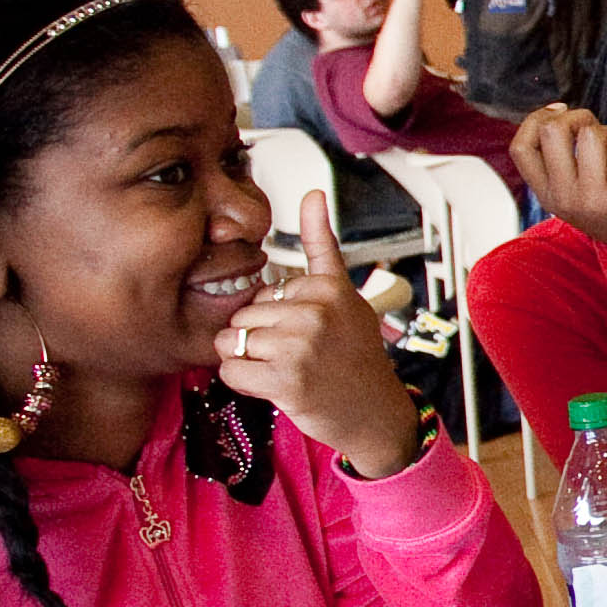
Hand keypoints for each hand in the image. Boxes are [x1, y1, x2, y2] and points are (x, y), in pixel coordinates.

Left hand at [217, 196, 423, 477]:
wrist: (375, 414)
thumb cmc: (355, 355)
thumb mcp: (345, 294)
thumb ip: (322, 246)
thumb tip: (312, 192)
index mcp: (326, 288)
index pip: (263, 295)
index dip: (276, 319)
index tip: (311, 336)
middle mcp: (315, 312)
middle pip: (243, 317)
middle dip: (260, 340)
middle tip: (299, 357)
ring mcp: (300, 345)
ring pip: (232, 342)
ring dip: (249, 362)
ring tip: (286, 371)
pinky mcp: (285, 379)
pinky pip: (232, 371)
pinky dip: (244, 383)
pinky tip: (274, 387)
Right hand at [511, 105, 606, 302]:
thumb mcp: (579, 191)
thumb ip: (562, 161)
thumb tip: (555, 111)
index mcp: (549, 196)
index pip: (520, 148)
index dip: (535, 118)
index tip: (559, 111)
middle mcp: (565, 200)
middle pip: (552, 129)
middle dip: (579, 117)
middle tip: (599, 133)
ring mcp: (593, 200)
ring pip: (592, 134)